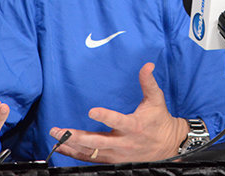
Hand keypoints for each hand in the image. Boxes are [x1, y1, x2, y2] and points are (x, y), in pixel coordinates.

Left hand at [49, 62, 188, 163]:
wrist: (168, 145)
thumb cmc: (159, 120)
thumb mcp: (156, 99)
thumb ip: (148, 82)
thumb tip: (148, 65)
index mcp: (134, 126)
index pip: (118, 122)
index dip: (105, 117)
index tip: (92, 111)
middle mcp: (124, 142)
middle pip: (97, 142)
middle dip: (76, 137)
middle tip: (59, 131)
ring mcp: (117, 153)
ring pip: (91, 152)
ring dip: (72, 146)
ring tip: (56, 138)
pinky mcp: (113, 160)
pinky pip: (91, 159)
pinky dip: (76, 155)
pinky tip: (63, 149)